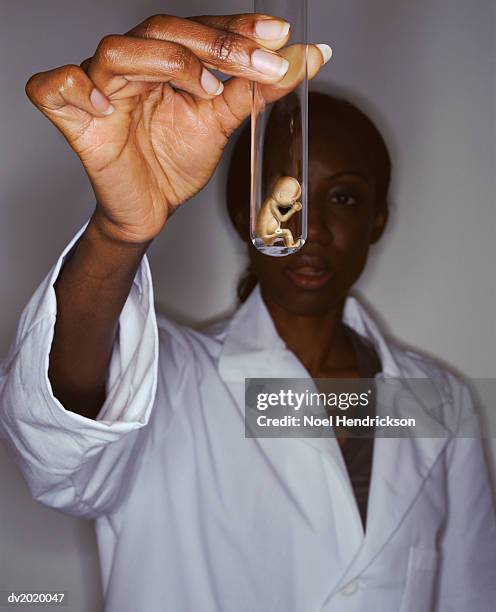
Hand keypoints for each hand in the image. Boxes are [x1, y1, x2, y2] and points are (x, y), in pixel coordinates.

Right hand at [25, 14, 328, 243]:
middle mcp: (133, 67)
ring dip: (166, 63)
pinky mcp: (74, 120)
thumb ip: (257, 90)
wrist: (149, 210)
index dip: (238, 27)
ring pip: (117, 50)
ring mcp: (100, 90)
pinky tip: (109, 105)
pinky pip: (54, 87)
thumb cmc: (175, 162)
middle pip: (162, 30)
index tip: (282, 37)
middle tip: (260, 63)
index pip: (199, 29)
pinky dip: (78, 87)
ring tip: (205, 92)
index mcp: (165, 62)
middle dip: (217, 44)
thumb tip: (309, 57)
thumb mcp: (221, 123)